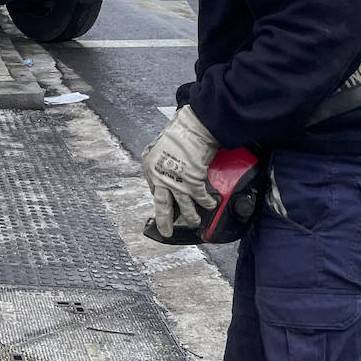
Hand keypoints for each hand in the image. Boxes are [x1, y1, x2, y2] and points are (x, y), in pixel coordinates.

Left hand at [142, 105, 219, 237]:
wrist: (192, 128)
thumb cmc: (179, 134)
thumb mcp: (161, 149)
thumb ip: (162, 164)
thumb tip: (168, 177)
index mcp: (150, 168)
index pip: (154, 190)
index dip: (161, 200)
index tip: (165, 209)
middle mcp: (159, 177)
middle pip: (162, 206)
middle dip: (165, 221)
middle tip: (167, 233)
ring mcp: (176, 182)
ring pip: (183, 207)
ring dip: (191, 217)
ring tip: (195, 223)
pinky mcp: (192, 183)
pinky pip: (200, 199)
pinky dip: (207, 203)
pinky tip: (211, 205)